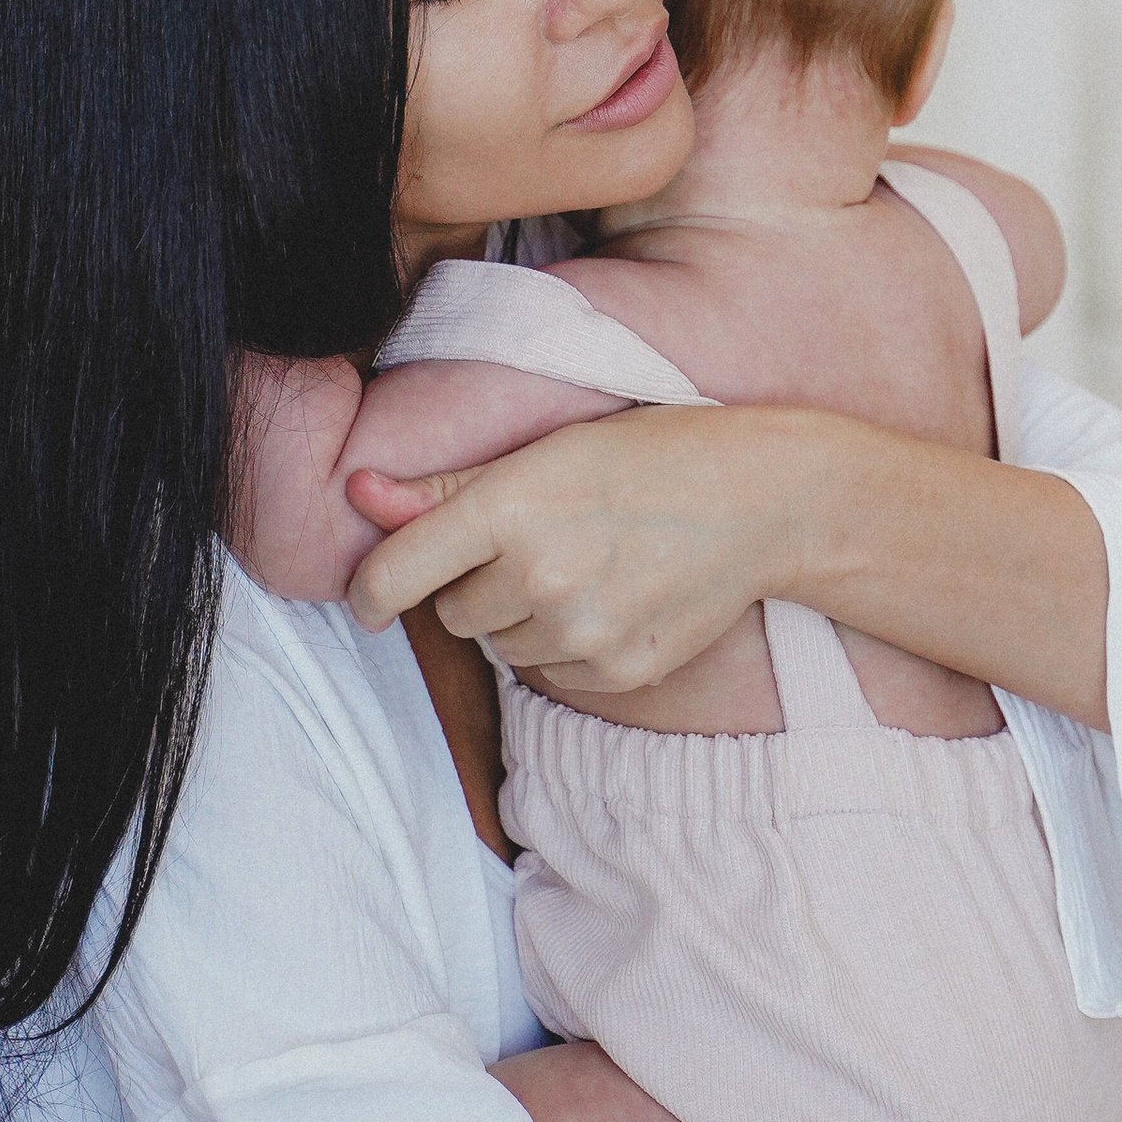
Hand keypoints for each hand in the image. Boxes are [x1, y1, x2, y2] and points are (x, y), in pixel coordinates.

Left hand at [344, 404, 811, 692]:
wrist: (764, 500)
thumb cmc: (652, 456)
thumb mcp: (548, 450)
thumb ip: (448, 486)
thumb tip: (357, 491)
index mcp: (511, 505)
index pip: (398, 572)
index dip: (369, 592)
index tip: (367, 602)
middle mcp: (540, 573)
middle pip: (453, 612)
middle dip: (476, 585)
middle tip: (536, 544)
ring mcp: (582, 630)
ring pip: (502, 646)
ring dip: (521, 618)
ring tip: (583, 567)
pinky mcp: (618, 670)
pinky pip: (553, 672)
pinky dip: (567, 644)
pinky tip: (614, 598)